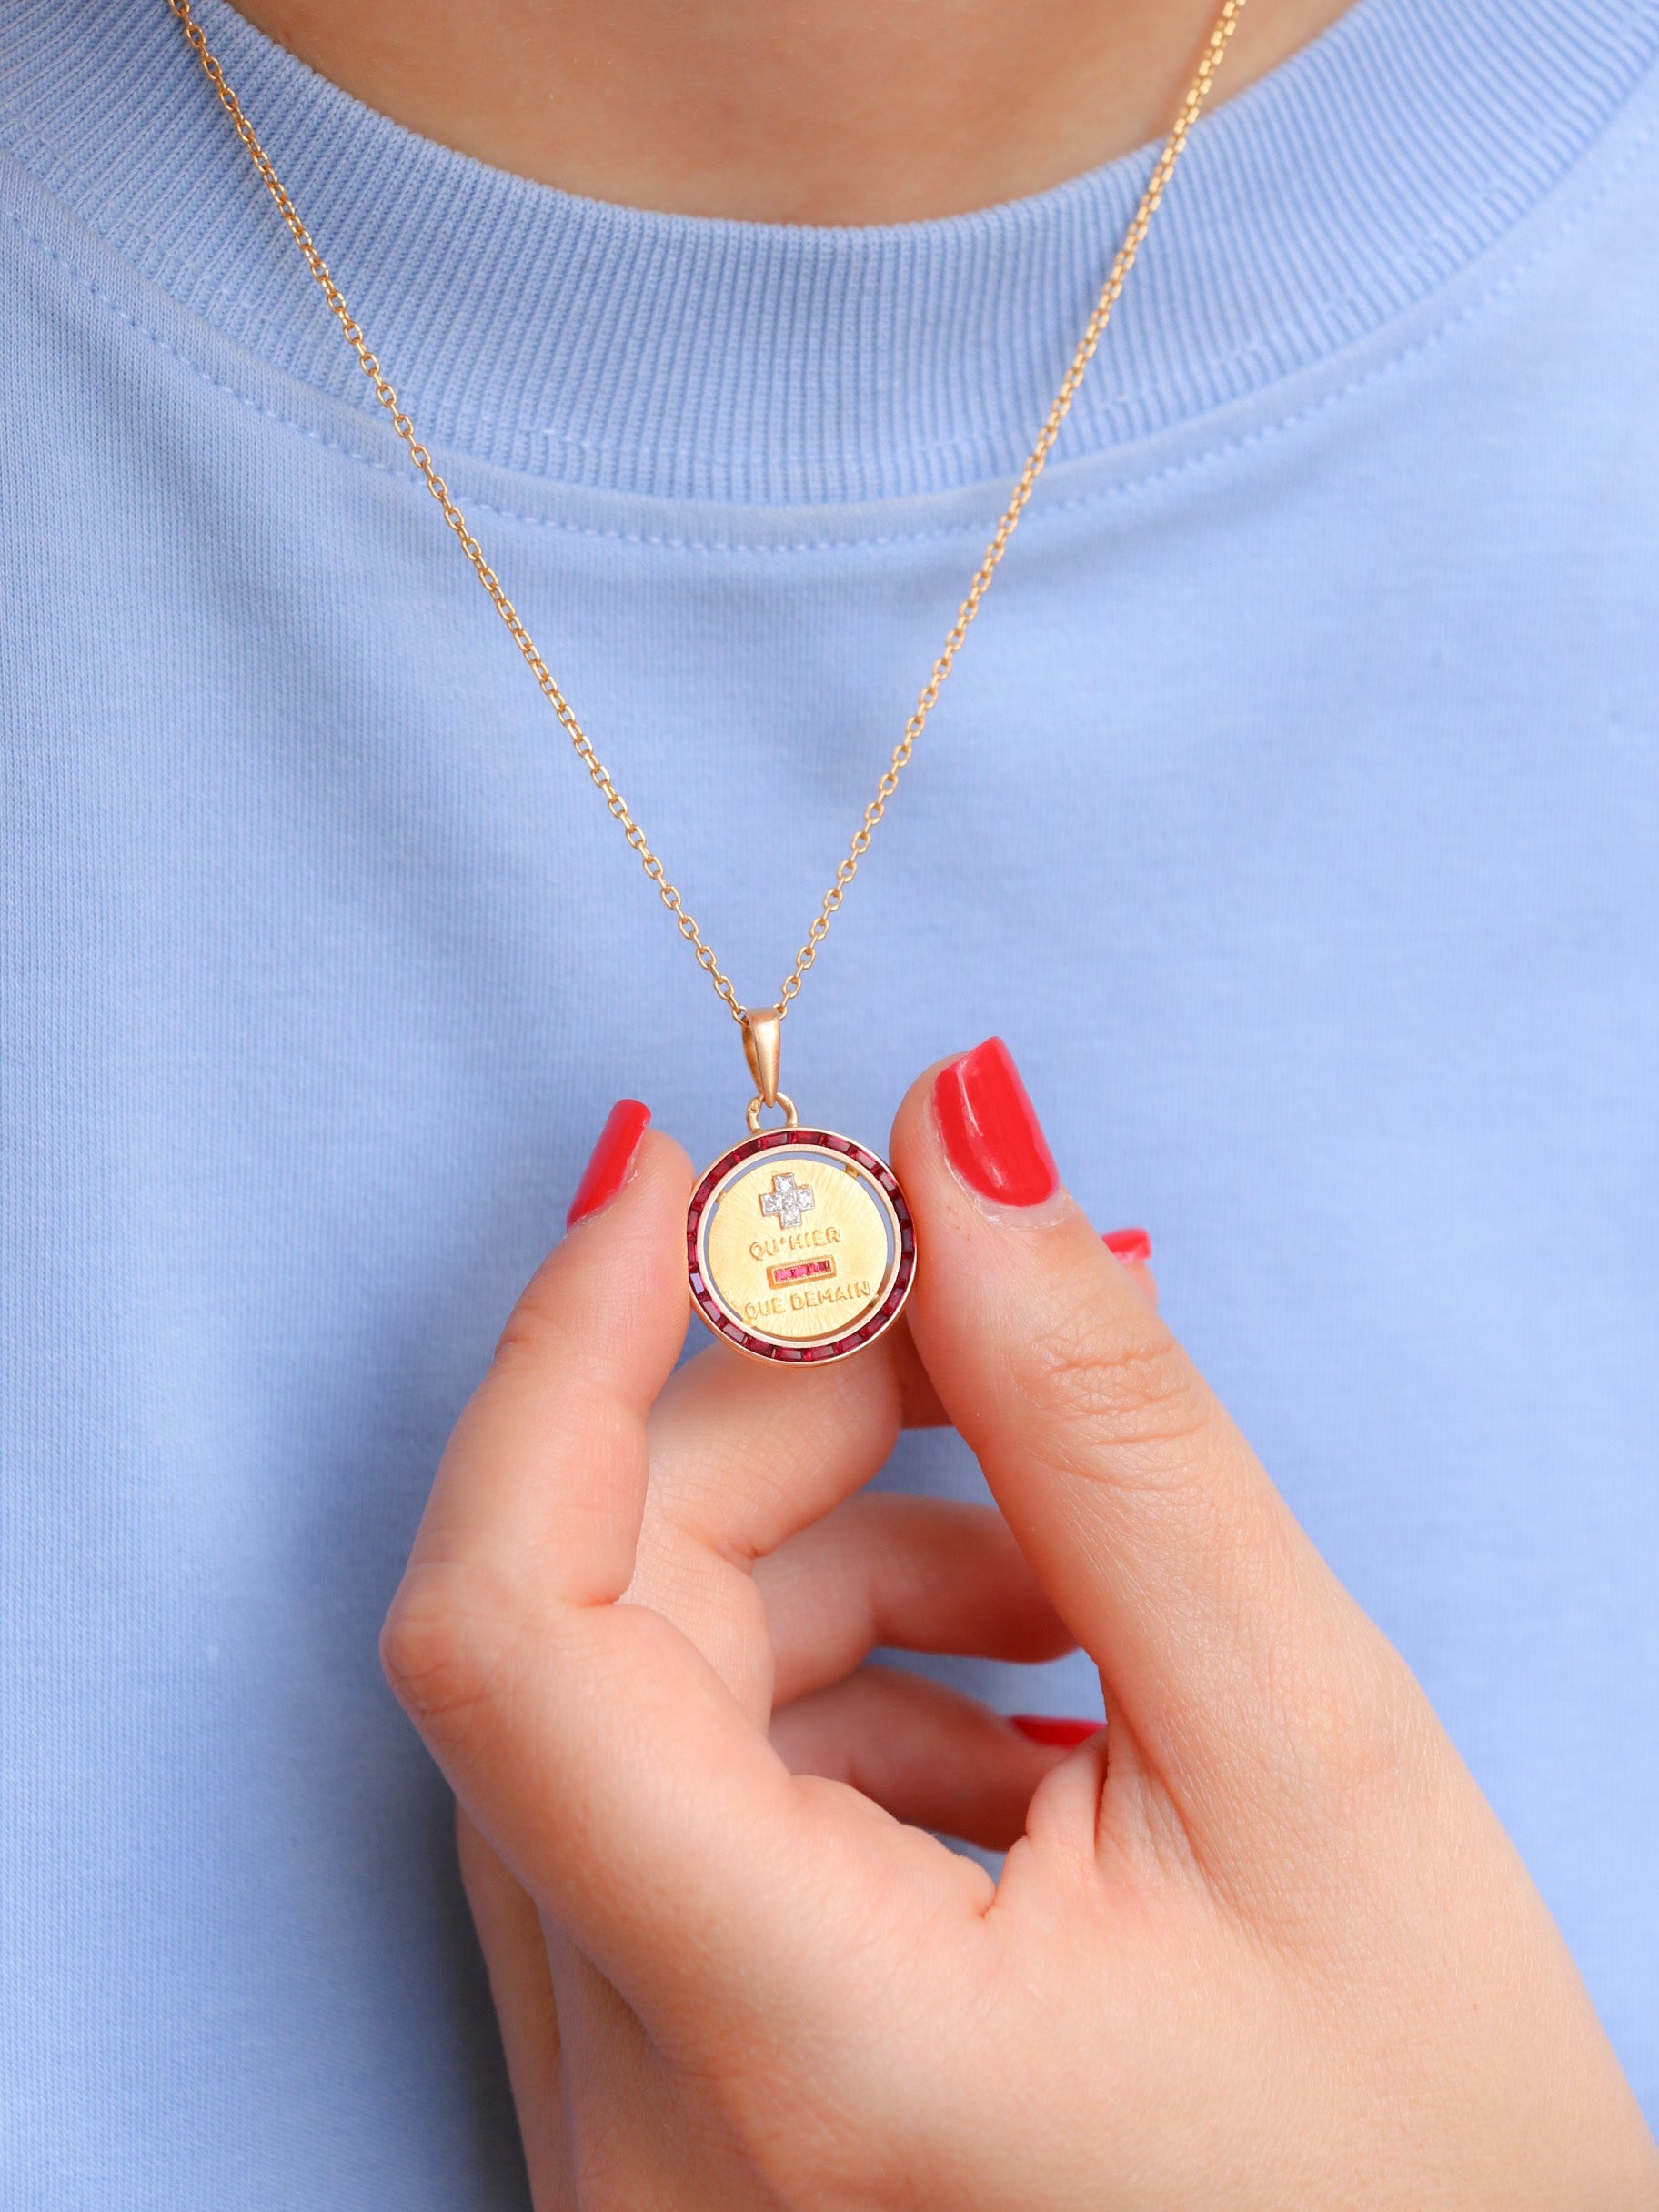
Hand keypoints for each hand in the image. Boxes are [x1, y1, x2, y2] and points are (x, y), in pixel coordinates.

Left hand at [383, 1041, 1658, 2208]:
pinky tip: (1012, 1709)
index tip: (680, 1181)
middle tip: (973, 1344)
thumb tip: (958, 1144)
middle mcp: (635, 2138)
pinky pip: (666, 1823)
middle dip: (770, 1439)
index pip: (506, 1637)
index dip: (562, 1358)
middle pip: (581, 1639)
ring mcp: (630, 2150)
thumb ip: (1106, 1428)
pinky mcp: (670, 2125)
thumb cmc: (1423, 2162)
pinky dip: (821, 1701)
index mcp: (787, 2053)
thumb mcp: (1306, 1760)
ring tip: (1063, 1584)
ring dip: (821, 1573)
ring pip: (622, 1718)